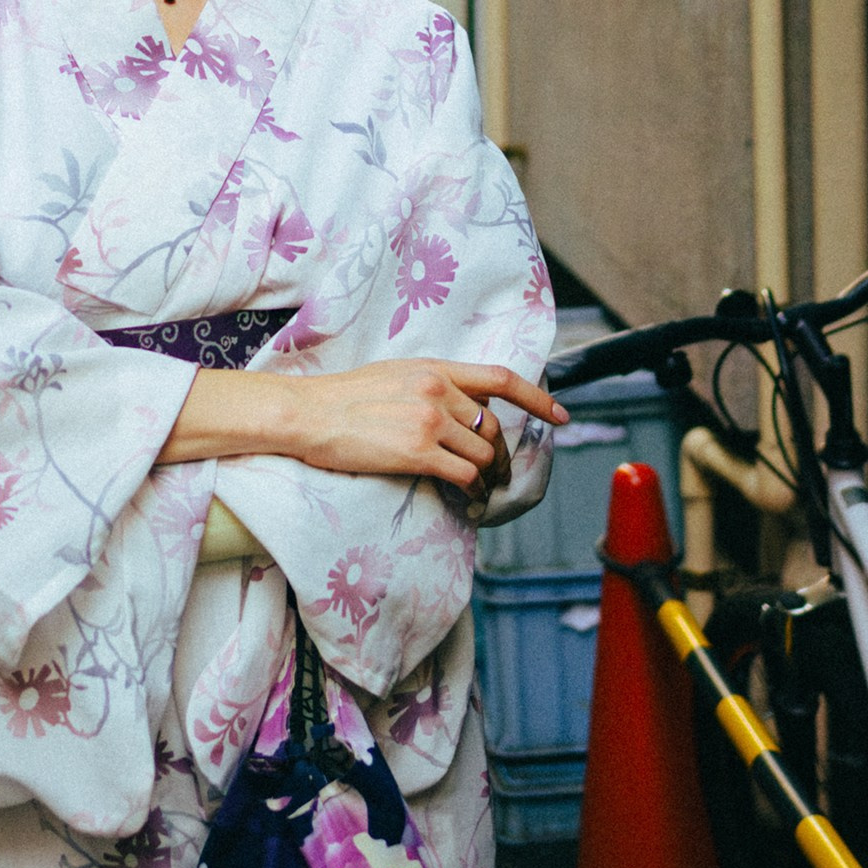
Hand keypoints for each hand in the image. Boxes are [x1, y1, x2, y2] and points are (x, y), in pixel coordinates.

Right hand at [282, 360, 563, 489]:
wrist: (307, 413)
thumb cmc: (341, 398)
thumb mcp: (393, 374)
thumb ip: (430, 385)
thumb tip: (459, 406)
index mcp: (434, 368)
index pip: (501, 379)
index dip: (537, 397)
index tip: (559, 414)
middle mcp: (438, 390)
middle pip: (492, 427)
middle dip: (501, 454)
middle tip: (497, 474)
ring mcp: (429, 420)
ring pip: (483, 454)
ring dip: (486, 477)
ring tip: (478, 490)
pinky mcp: (417, 451)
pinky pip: (465, 475)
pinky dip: (473, 491)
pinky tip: (466, 499)